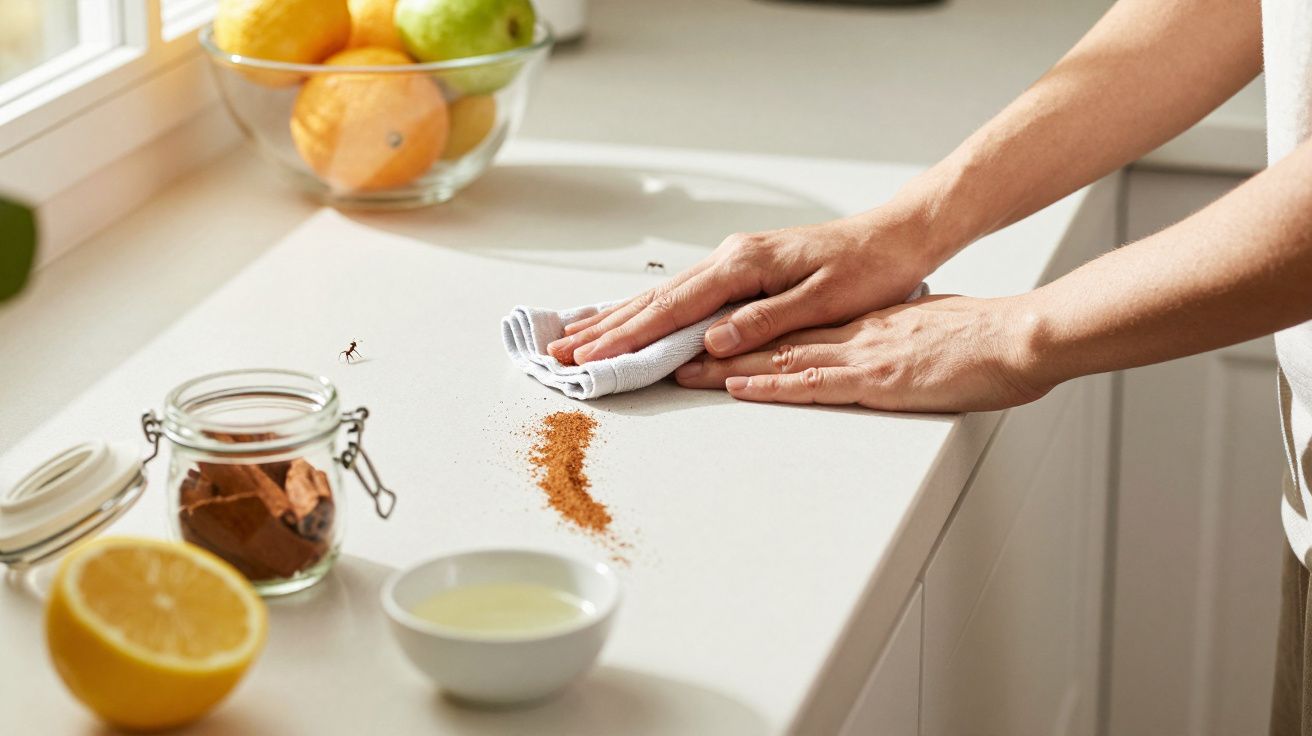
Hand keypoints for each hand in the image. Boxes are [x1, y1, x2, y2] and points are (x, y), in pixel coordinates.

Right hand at [547, 208, 937, 364]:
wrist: (897, 236)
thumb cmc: (869, 268)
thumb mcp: (822, 301)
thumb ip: (764, 322)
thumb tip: (712, 341)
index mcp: (744, 265)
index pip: (673, 308)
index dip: (628, 337)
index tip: (591, 358)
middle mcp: (731, 258)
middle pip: (655, 299)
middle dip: (605, 328)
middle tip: (561, 352)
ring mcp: (734, 261)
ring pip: (663, 294)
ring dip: (619, 318)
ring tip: (579, 336)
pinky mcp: (742, 269)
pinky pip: (683, 293)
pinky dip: (650, 309)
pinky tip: (633, 317)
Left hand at [673, 295, 1054, 411]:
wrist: (1020, 336)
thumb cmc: (983, 338)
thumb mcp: (925, 331)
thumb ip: (893, 340)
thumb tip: (880, 348)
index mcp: (861, 325)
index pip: (788, 326)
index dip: (740, 332)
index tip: (702, 337)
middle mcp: (851, 334)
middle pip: (768, 338)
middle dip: (715, 347)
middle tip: (671, 351)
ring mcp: (861, 354)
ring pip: (778, 356)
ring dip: (724, 366)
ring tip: (679, 370)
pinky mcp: (878, 378)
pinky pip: (814, 381)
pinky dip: (771, 383)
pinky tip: (739, 385)